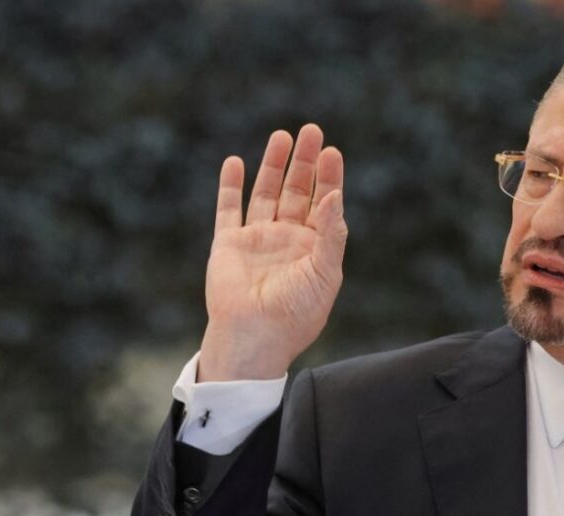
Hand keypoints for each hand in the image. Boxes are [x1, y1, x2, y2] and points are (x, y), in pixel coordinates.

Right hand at [197, 124, 346, 380]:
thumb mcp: (325, 273)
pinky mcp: (229, 244)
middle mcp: (287, 240)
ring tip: (282, 135)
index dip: (329, 177)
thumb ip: (332, 234)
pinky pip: (228, 209)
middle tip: (312, 130)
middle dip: (304, 162)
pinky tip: (235, 162)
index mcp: (314, 248)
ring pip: (266, 193)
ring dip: (273, 165)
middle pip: (297, 191)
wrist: (255, 337)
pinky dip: (229, 185)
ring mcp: (257, 240)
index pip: (325, 204)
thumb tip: (335, 195)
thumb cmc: (296, 313)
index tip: (332, 152)